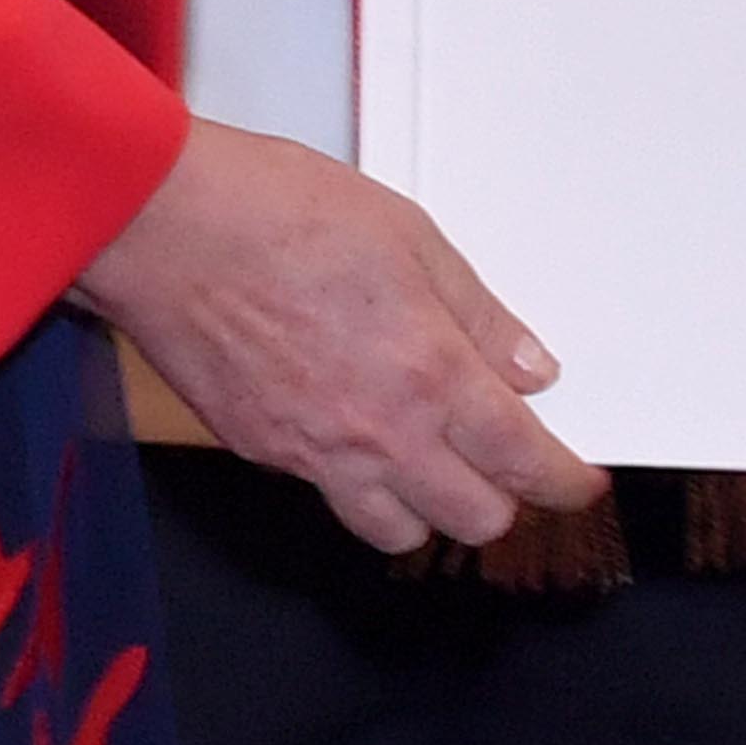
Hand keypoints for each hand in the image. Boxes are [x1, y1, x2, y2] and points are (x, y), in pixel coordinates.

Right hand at [70, 122, 606, 550]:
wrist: (167, 228)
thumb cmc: (279, 212)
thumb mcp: (409, 236)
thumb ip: (476, 313)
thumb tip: (529, 368)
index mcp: (429, 374)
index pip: (521, 462)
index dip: (563, 481)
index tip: (578, 481)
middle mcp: (378, 433)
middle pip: (472, 519)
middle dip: (504, 498)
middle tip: (508, 461)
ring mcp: (315, 454)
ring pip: (398, 532)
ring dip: (429, 507)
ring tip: (434, 461)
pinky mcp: (263, 453)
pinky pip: (329, 498)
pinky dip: (359, 485)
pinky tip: (359, 435)